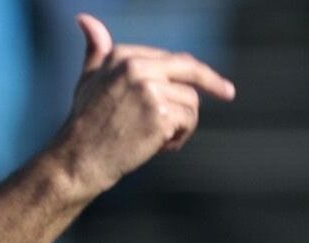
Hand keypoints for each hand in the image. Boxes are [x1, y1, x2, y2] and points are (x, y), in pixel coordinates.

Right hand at [40, 14, 233, 201]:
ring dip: (182, 124)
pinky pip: (189, 121)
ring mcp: (150, 89)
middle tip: (229, 92)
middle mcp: (137, 67)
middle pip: (189, 69)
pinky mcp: (160, 114)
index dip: (192, 72)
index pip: (172, 59)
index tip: (213, 81)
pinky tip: (160, 147)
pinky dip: (180, 137)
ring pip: (190, 102)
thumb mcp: (89, 78)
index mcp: (124, 55)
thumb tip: (85, 19)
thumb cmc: (85, 122)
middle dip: (213, 81)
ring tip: (159, 139)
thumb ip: (96, 49)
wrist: (79, 158)